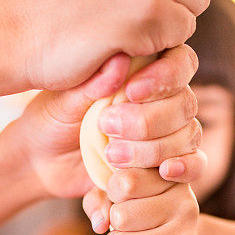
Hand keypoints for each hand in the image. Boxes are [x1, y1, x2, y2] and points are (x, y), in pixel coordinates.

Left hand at [2, 45, 204, 198]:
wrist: (41, 164)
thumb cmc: (51, 120)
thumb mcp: (63, 100)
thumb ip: (92, 83)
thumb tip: (121, 62)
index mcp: (142, 72)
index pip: (179, 63)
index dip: (166, 76)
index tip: (132, 92)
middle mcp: (160, 102)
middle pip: (185, 104)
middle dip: (151, 120)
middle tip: (108, 128)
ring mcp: (165, 135)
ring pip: (188, 136)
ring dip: (155, 148)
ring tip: (112, 156)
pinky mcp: (163, 167)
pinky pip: (192, 166)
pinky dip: (185, 168)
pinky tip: (166, 172)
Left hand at [83, 168, 198, 234]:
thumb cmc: (138, 215)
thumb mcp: (116, 196)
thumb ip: (100, 199)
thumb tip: (100, 224)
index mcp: (172, 178)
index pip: (125, 181)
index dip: (113, 192)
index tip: (123, 196)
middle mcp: (186, 205)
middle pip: (120, 215)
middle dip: (113, 225)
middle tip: (127, 227)